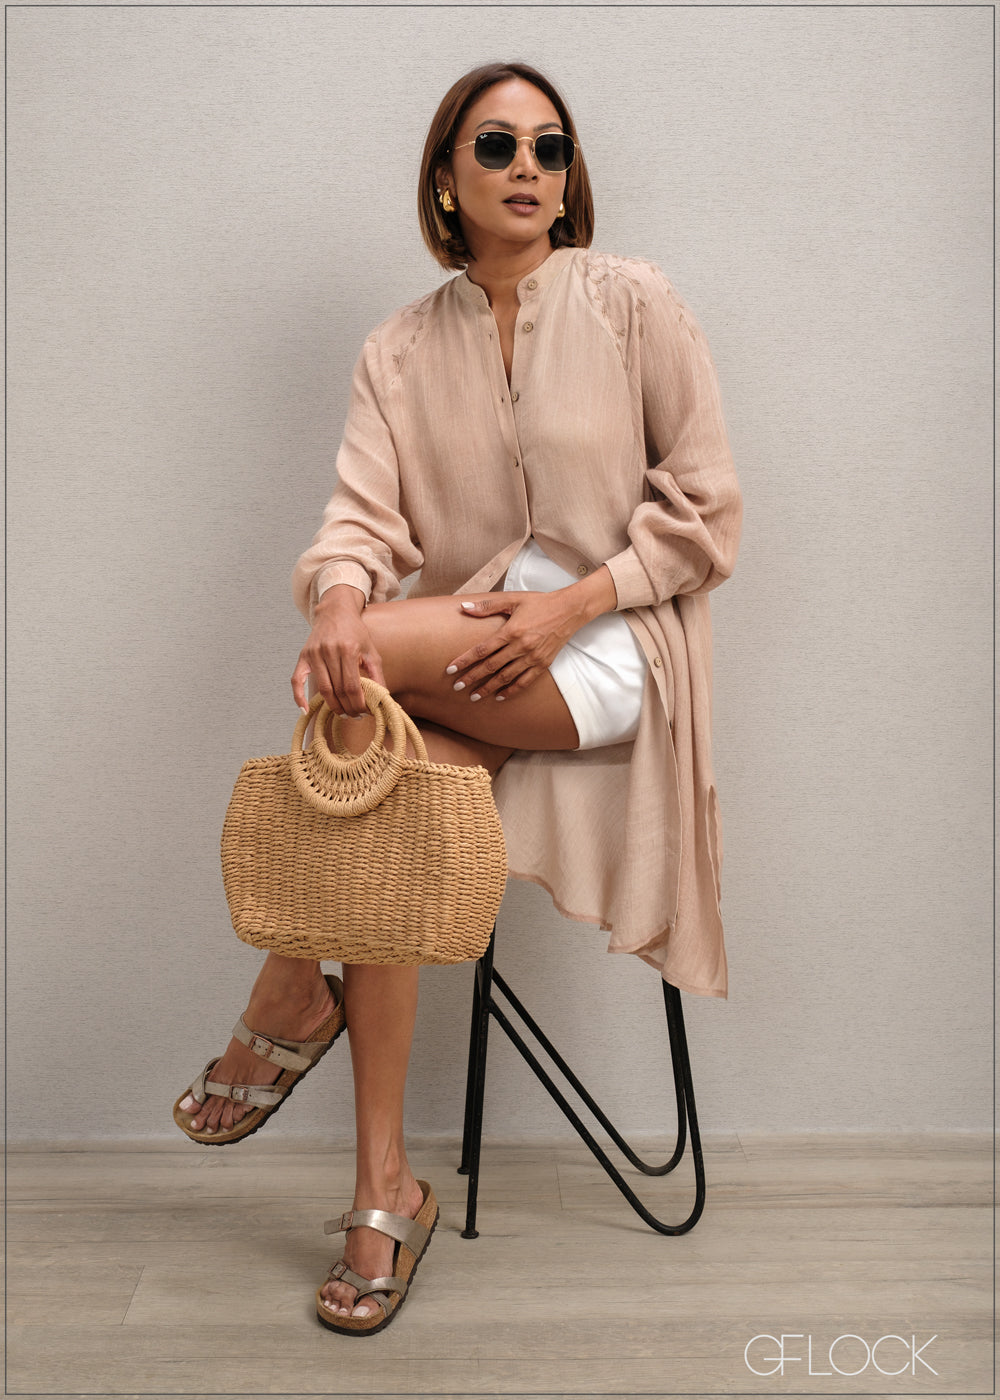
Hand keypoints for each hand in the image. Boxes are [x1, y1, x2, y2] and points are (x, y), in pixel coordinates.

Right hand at [290, 586, 385, 716]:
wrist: (335, 611)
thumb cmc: (355, 632)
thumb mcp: (371, 650)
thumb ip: (377, 674)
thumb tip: (383, 698)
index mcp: (348, 649)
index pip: (352, 686)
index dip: (358, 704)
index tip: (364, 712)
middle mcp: (329, 651)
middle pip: (338, 690)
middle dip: (348, 707)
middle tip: (354, 715)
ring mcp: (314, 653)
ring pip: (322, 689)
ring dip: (332, 705)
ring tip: (342, 713)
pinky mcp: (303, 656)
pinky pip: (297, 680)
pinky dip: (298, 697)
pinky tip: (305, 710)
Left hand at [446, 588, 591, 701]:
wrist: (570, 609)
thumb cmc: (540, 602)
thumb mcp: (513, 599)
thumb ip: (487, 606)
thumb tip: (464, 607)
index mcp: (511, 630)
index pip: (482, 650)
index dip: (465, 660)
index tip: (451, 669)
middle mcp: (521, 646)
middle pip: (491, 666)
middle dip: (472, 678)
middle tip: (457, 687)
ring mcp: (533, 657)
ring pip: (506, 677)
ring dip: (489, 688)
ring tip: (474, 696)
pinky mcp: (543, 664)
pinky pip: (525, 681)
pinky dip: (512, 690)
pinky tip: (500, 696)